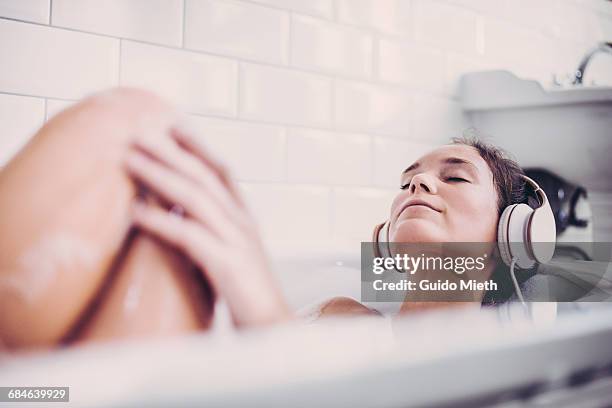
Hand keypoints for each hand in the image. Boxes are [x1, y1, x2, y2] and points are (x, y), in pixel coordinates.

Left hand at [124, 126, 290, 326]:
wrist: (273, 327)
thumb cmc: (247, 293)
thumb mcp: (232, 254)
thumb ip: (212, 232)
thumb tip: (179, 216)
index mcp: (244, 218)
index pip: (221, 170)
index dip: (195, 146)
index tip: (168, 125)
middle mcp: (242, 222)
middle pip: (204, 176)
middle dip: (170, 151)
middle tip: (137, 132)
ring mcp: (237, 241)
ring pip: (196, 197)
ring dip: (160, 175)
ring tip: (129, 160)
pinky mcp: (228, 265)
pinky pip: (189, 236)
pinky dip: (160, 221)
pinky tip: (135, 213)